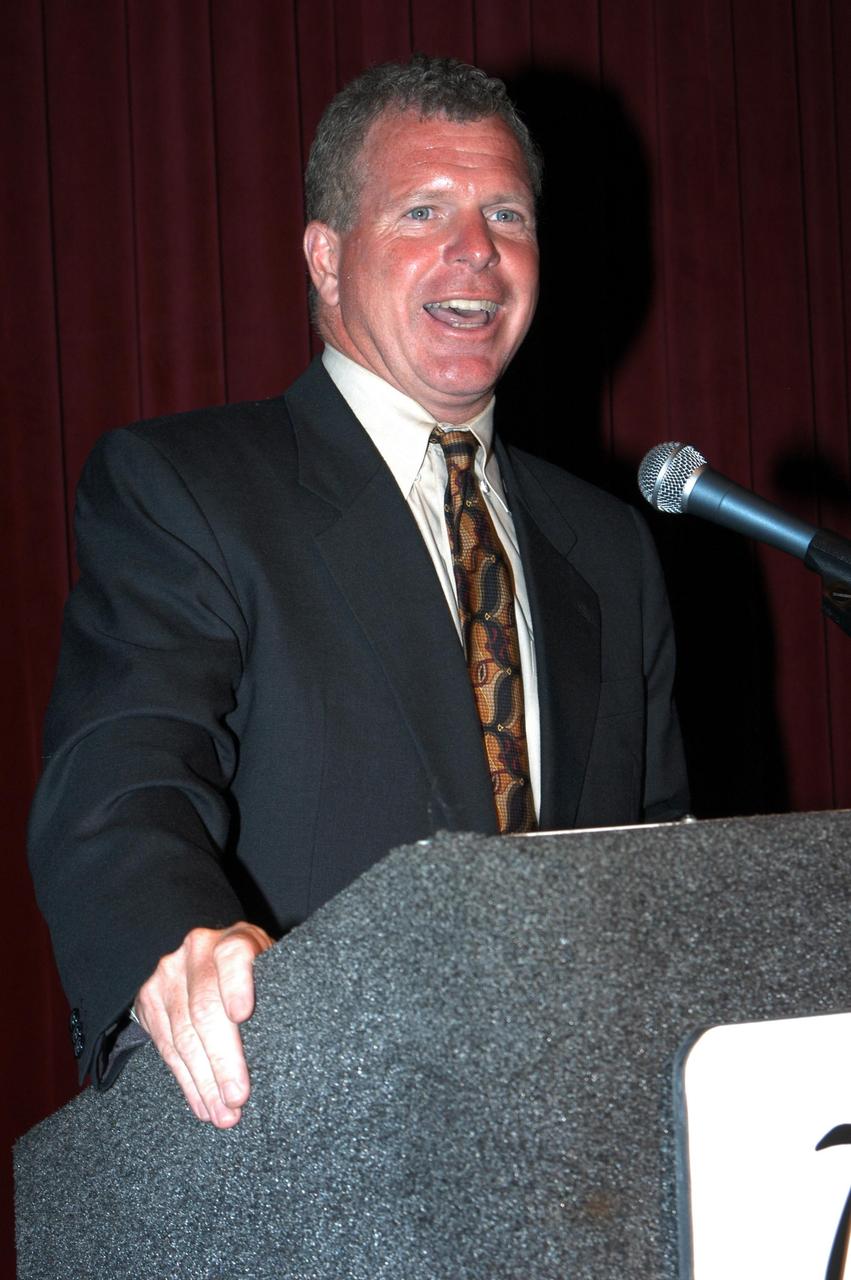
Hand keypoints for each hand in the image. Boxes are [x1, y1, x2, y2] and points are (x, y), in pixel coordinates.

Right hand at [134, 922, 273, 1126]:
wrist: (208, 956)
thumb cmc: (254, 973)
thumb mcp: (270, 969)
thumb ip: (275, 992)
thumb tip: (299, 1041)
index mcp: (236, 938)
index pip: (234, 956)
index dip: (237, 984)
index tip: (242, 1015)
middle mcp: (198, 949)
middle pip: (205, 1007)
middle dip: (222, 1059)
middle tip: (237, 1097)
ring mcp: (168, 972)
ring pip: (183, 1034)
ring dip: (203, 1081)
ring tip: (222, 1113)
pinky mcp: (148, 997)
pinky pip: (165, 1047)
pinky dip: (186, 1080)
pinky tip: (201, 1103)